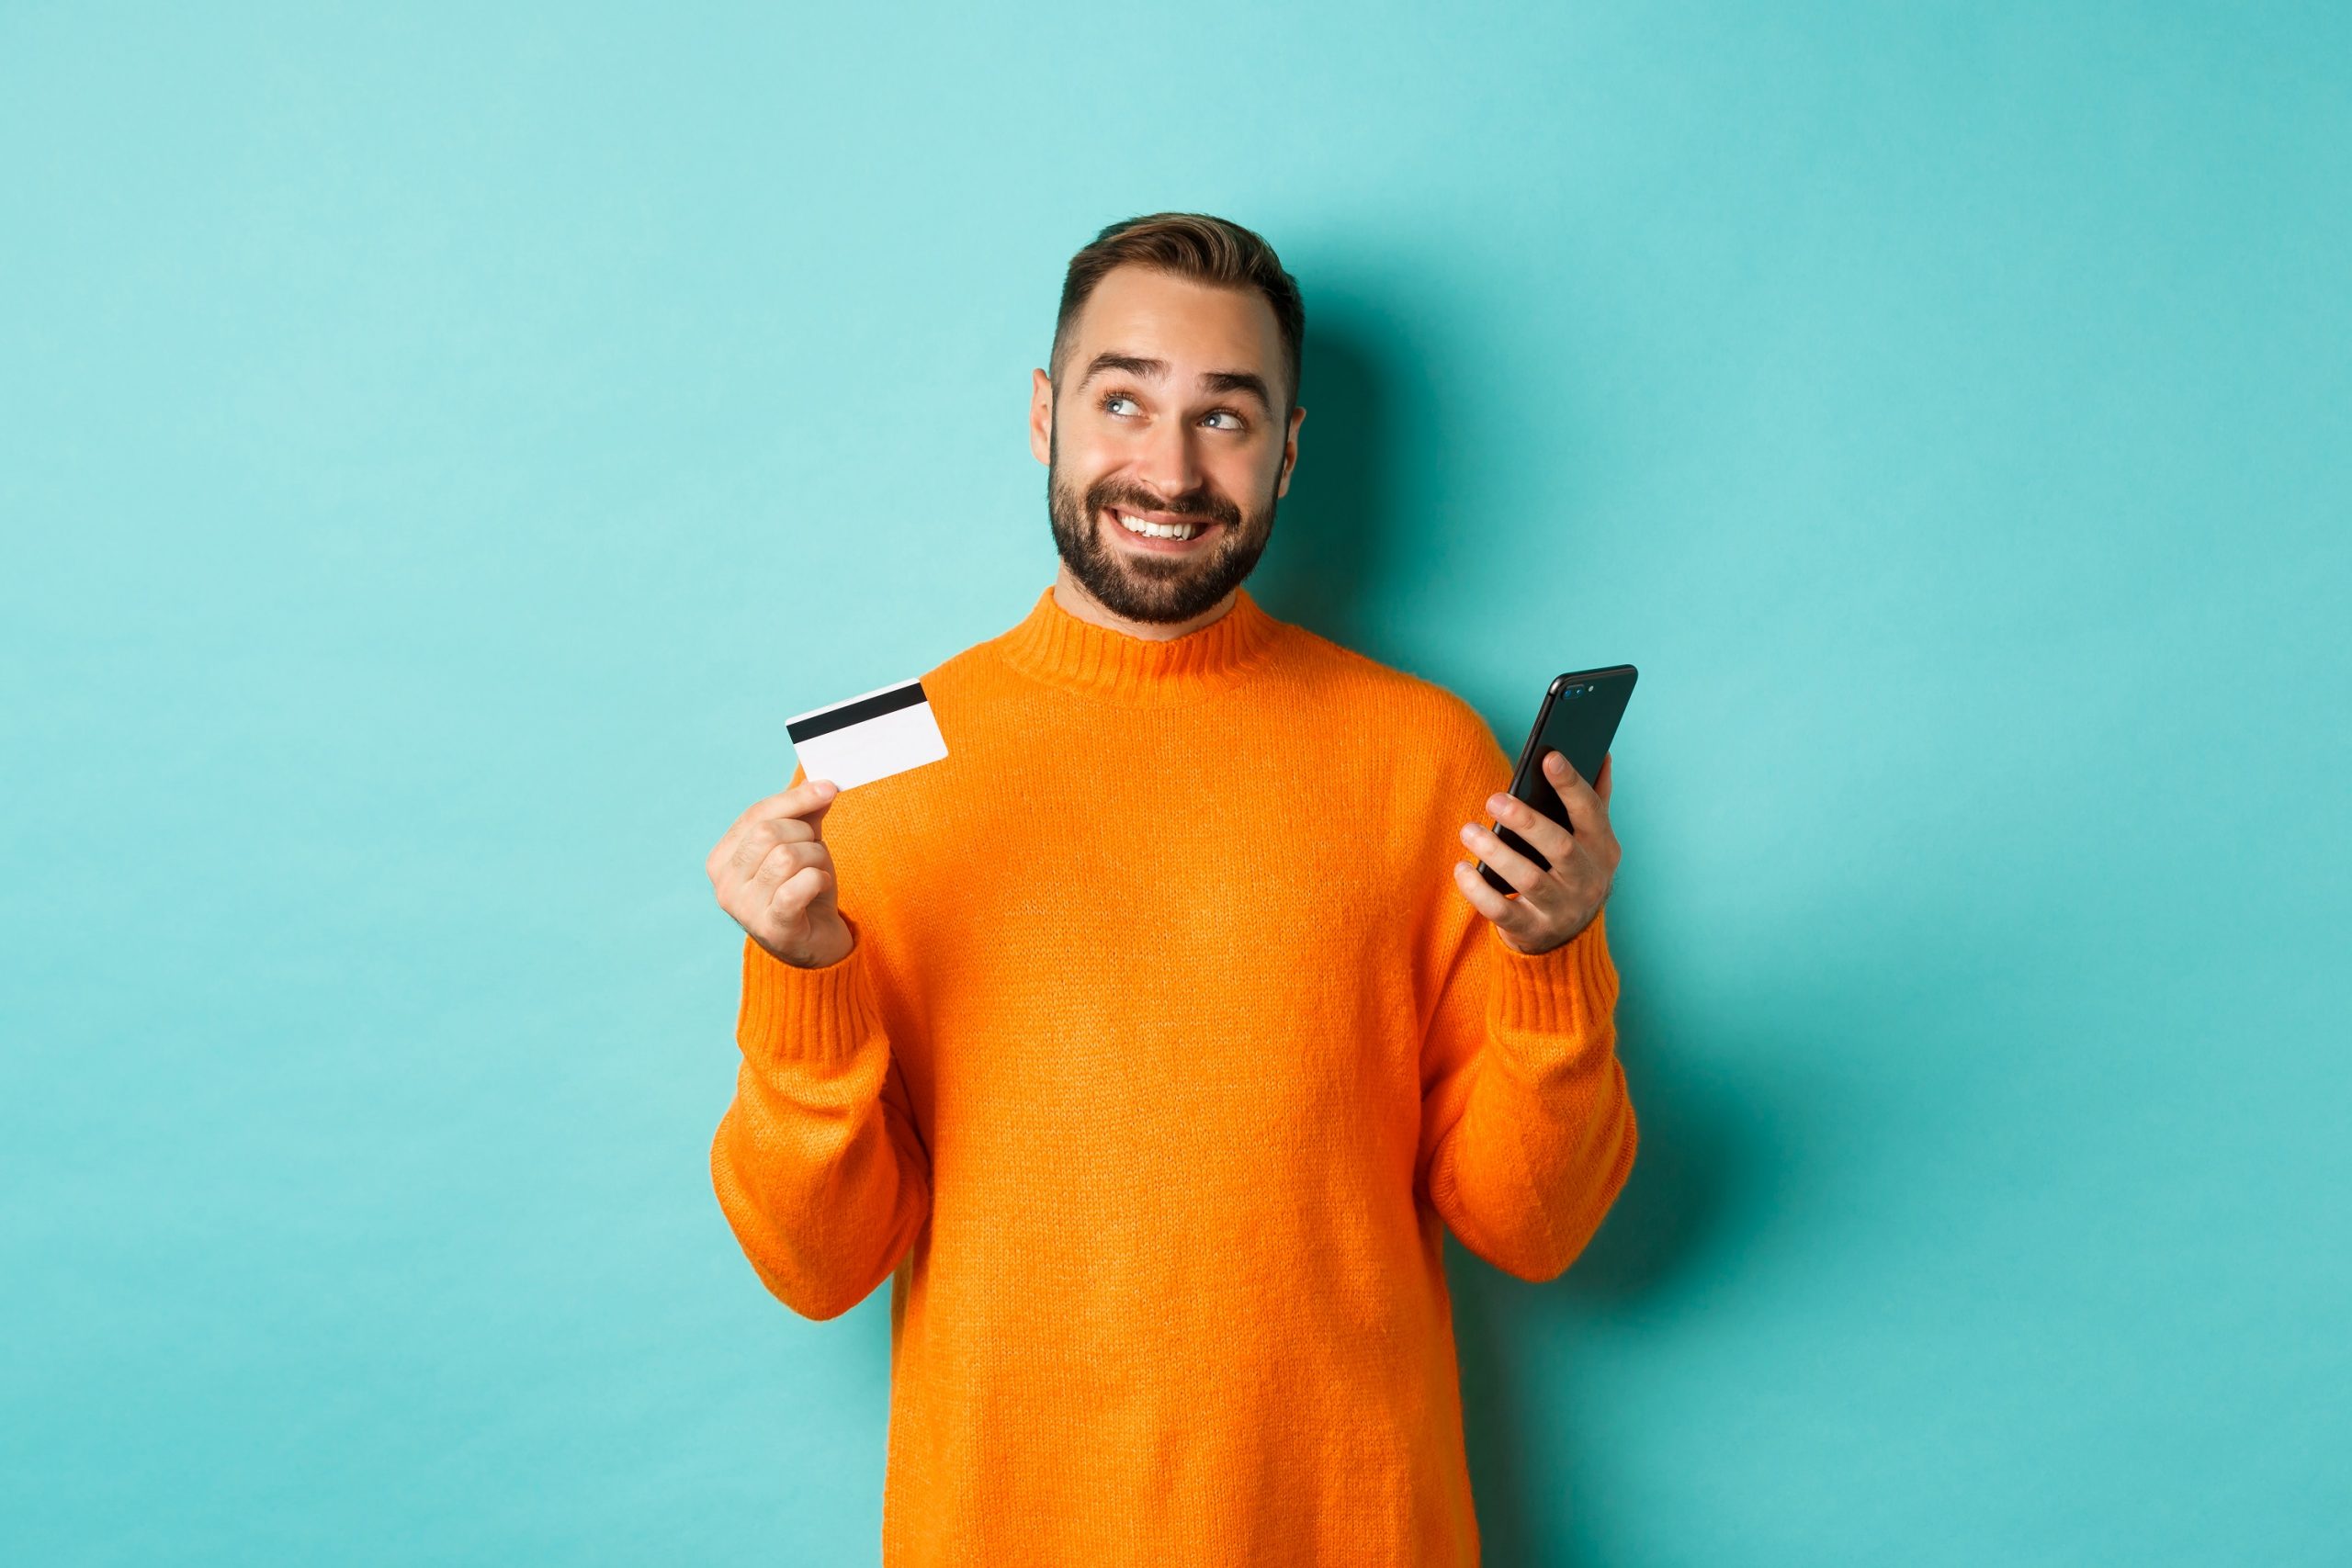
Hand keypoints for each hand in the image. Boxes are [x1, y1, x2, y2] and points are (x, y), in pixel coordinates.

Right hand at [707, 778, 855, 968]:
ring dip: (816, 859)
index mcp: (722, 858)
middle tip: (816, 851)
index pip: (756, 815)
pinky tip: (820, 886)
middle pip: (768, 834)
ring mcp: (744, 909)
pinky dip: (818, 880)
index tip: (829, 788)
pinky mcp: (772, 928)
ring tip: (818, 873)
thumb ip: (805, 813)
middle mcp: (724, 884)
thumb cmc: (802, 889)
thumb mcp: (801, 845)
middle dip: (805, 835)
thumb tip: (821, 784)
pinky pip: (798, 887)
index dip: (795, 799)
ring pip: (786, 857)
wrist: (814, 942)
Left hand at [1452, 751, 1619, 954]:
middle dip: (1527, 821)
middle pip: (1560, 847)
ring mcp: (1561, 909)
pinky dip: (1478, 891)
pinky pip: (1502, 911)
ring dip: (1496, 853)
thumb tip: (1602, 754)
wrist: (1569, 936)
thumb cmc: (1573, 872)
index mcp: (1602, 849)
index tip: (1549, 757)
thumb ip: (1595, 800)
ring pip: (1528, 880)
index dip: (1571, 784)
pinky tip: (1461, 868)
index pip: (1591, 812)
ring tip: (1468, 830)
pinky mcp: (1532, 930)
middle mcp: (1587, 880)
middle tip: (1494, 799)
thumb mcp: (1592, 841)